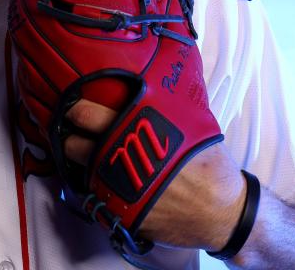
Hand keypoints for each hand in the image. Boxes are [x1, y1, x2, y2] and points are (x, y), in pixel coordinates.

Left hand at [65, 98, 245, 250]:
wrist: (225, 212)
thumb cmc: (210, 164)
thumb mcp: (191, 122)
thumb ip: (164, 104)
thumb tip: (150, 80)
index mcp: (139, 131)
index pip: (89, 115)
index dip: (76, 110)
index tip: (74, 107)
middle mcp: (124, 159)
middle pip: (74, 145)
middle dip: (69, 136)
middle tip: (72, 131)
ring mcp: (121, 189)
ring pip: (80, 172)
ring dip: (79, 162)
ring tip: (85, 154)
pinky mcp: (122, 213)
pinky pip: (94, 196)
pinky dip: (94, 186)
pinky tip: (100, 178)